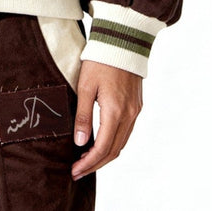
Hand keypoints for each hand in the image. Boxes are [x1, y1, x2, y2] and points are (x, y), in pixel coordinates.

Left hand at [72, 60, 141, 180]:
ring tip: (86, 159)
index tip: (75, 171)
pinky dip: (113, 142)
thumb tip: (80, 142)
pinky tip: (100, 142)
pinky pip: (126, 132)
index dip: (88, 163)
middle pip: (114, 150)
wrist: (122, 39)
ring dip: (105, 155)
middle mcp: (129, 115)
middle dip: (96, 164)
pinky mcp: (137, 105)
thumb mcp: (85, 86)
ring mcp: (135, 111)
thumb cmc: (100, 60)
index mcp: (115, 112)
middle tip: (78, 171)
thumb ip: (83, 115)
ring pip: (121, 143)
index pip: (102, 148)